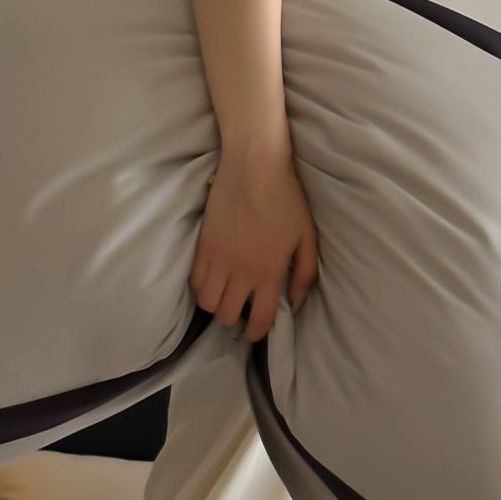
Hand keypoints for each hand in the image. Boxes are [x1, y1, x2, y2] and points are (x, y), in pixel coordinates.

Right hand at [188, 147, 318, 342]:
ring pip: (206, 302)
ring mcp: (218, 259)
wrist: (254, 166)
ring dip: (215, 304)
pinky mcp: (202, 245)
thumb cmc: (286, 199)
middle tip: (240, 308)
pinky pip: (193, 280)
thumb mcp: (307, 238)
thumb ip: (304, 274)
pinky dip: (200, 287)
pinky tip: (211, 280)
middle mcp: (241, 271)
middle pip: (226, 315)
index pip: (258, 318)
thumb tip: (296, 302)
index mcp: (269, 271)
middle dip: (234, 318)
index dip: (256, 333)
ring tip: (224, 294)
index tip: (254, 332)